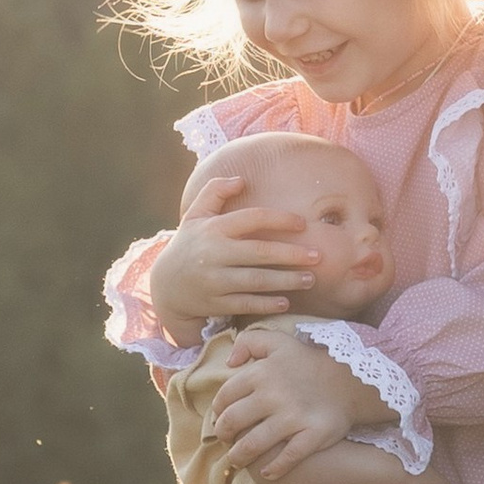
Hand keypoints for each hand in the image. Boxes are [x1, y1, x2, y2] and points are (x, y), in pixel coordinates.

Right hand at [147, 161, 323, 348]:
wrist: (165, 286)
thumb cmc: (190, 245)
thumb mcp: (195, 215)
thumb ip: (215, 192)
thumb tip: (241, 180)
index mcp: (212, 229)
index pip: (250, 219)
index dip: (278, 219)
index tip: (303, 224)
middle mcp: (213, 254)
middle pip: (259, 252)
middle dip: (291, 254)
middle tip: (318, 256)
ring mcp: (214, 280)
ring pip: (256, 281)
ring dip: (286, 281)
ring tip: (310, 280)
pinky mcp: (215, 303)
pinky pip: (245, 304)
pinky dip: (266, 304)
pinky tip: (286, 302)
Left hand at [207, 323, 392, 481]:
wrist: (352, 379)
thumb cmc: (308, 363)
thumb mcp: (279, 341)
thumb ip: (249, 341)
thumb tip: (229, 363)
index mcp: (261, 373)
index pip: (224, 398)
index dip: (217, 412)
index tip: (221, 420)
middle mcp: (273, 395)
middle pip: (232, 423)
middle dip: (224, 436)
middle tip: (227, 441)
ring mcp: (294, 417)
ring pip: (252, 445)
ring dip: (239, 457)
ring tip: (239, 460)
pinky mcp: (313, 435)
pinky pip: (287, 458)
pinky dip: (274, 469)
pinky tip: (268, 472)